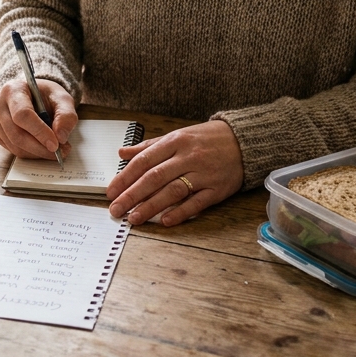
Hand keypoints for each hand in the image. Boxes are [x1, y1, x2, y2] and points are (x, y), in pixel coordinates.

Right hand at [0, 78, 77, 159]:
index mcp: (13, 90)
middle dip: (39, 147)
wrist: (34, 95)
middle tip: (59, 152)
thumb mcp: (62, 98)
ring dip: (37, 153)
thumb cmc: (46, 95)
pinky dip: (31, 153)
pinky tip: (43, 148)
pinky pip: (13, 150)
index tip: (56, 144)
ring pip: (14, 145)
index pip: (22, 114)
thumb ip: (66, 115)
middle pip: (16, 133)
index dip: (39, 131)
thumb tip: (61, 137)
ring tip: (55, 151)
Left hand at [106, 120, 242, 226]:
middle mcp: (187, 157)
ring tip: (134, 218)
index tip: (111, 191)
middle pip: (154, 177)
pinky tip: (165, 221)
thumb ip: (149, 146)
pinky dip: (181, 212)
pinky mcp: (216, 189)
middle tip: (116, 209)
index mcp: (175, 142)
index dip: (125, 177)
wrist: (244, 141)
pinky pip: (197, 202)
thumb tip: (122, 152)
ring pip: (172, 191)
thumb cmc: (207, 139)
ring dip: (151, 206)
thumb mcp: (177, 136)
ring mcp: (203, 173)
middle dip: (132, 195)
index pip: (144, 161)